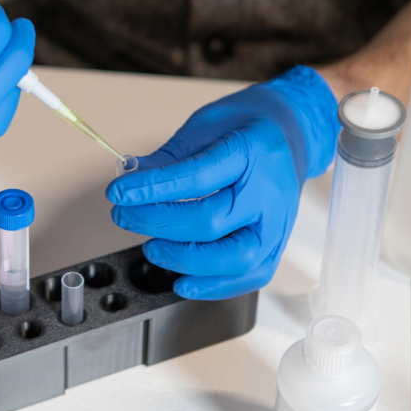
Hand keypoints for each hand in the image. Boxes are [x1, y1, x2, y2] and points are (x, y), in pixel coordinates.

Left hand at [106, 66, 339, 299]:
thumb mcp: (205, 125)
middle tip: (124, 215)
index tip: (118, 192)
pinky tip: (181, 280)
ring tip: (151, 247)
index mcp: (251, 150)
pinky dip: (214, 286)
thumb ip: (168, 157)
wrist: (292, 131)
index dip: (151, 189)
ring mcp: (278, 222)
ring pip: (234, 257)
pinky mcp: (278, 244)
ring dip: (184, 258)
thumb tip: (128, 178)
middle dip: (157, 223)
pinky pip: (251, 275)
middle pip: (211, 220)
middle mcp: (269, 191)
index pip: (196, 177)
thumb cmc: (246, 126)